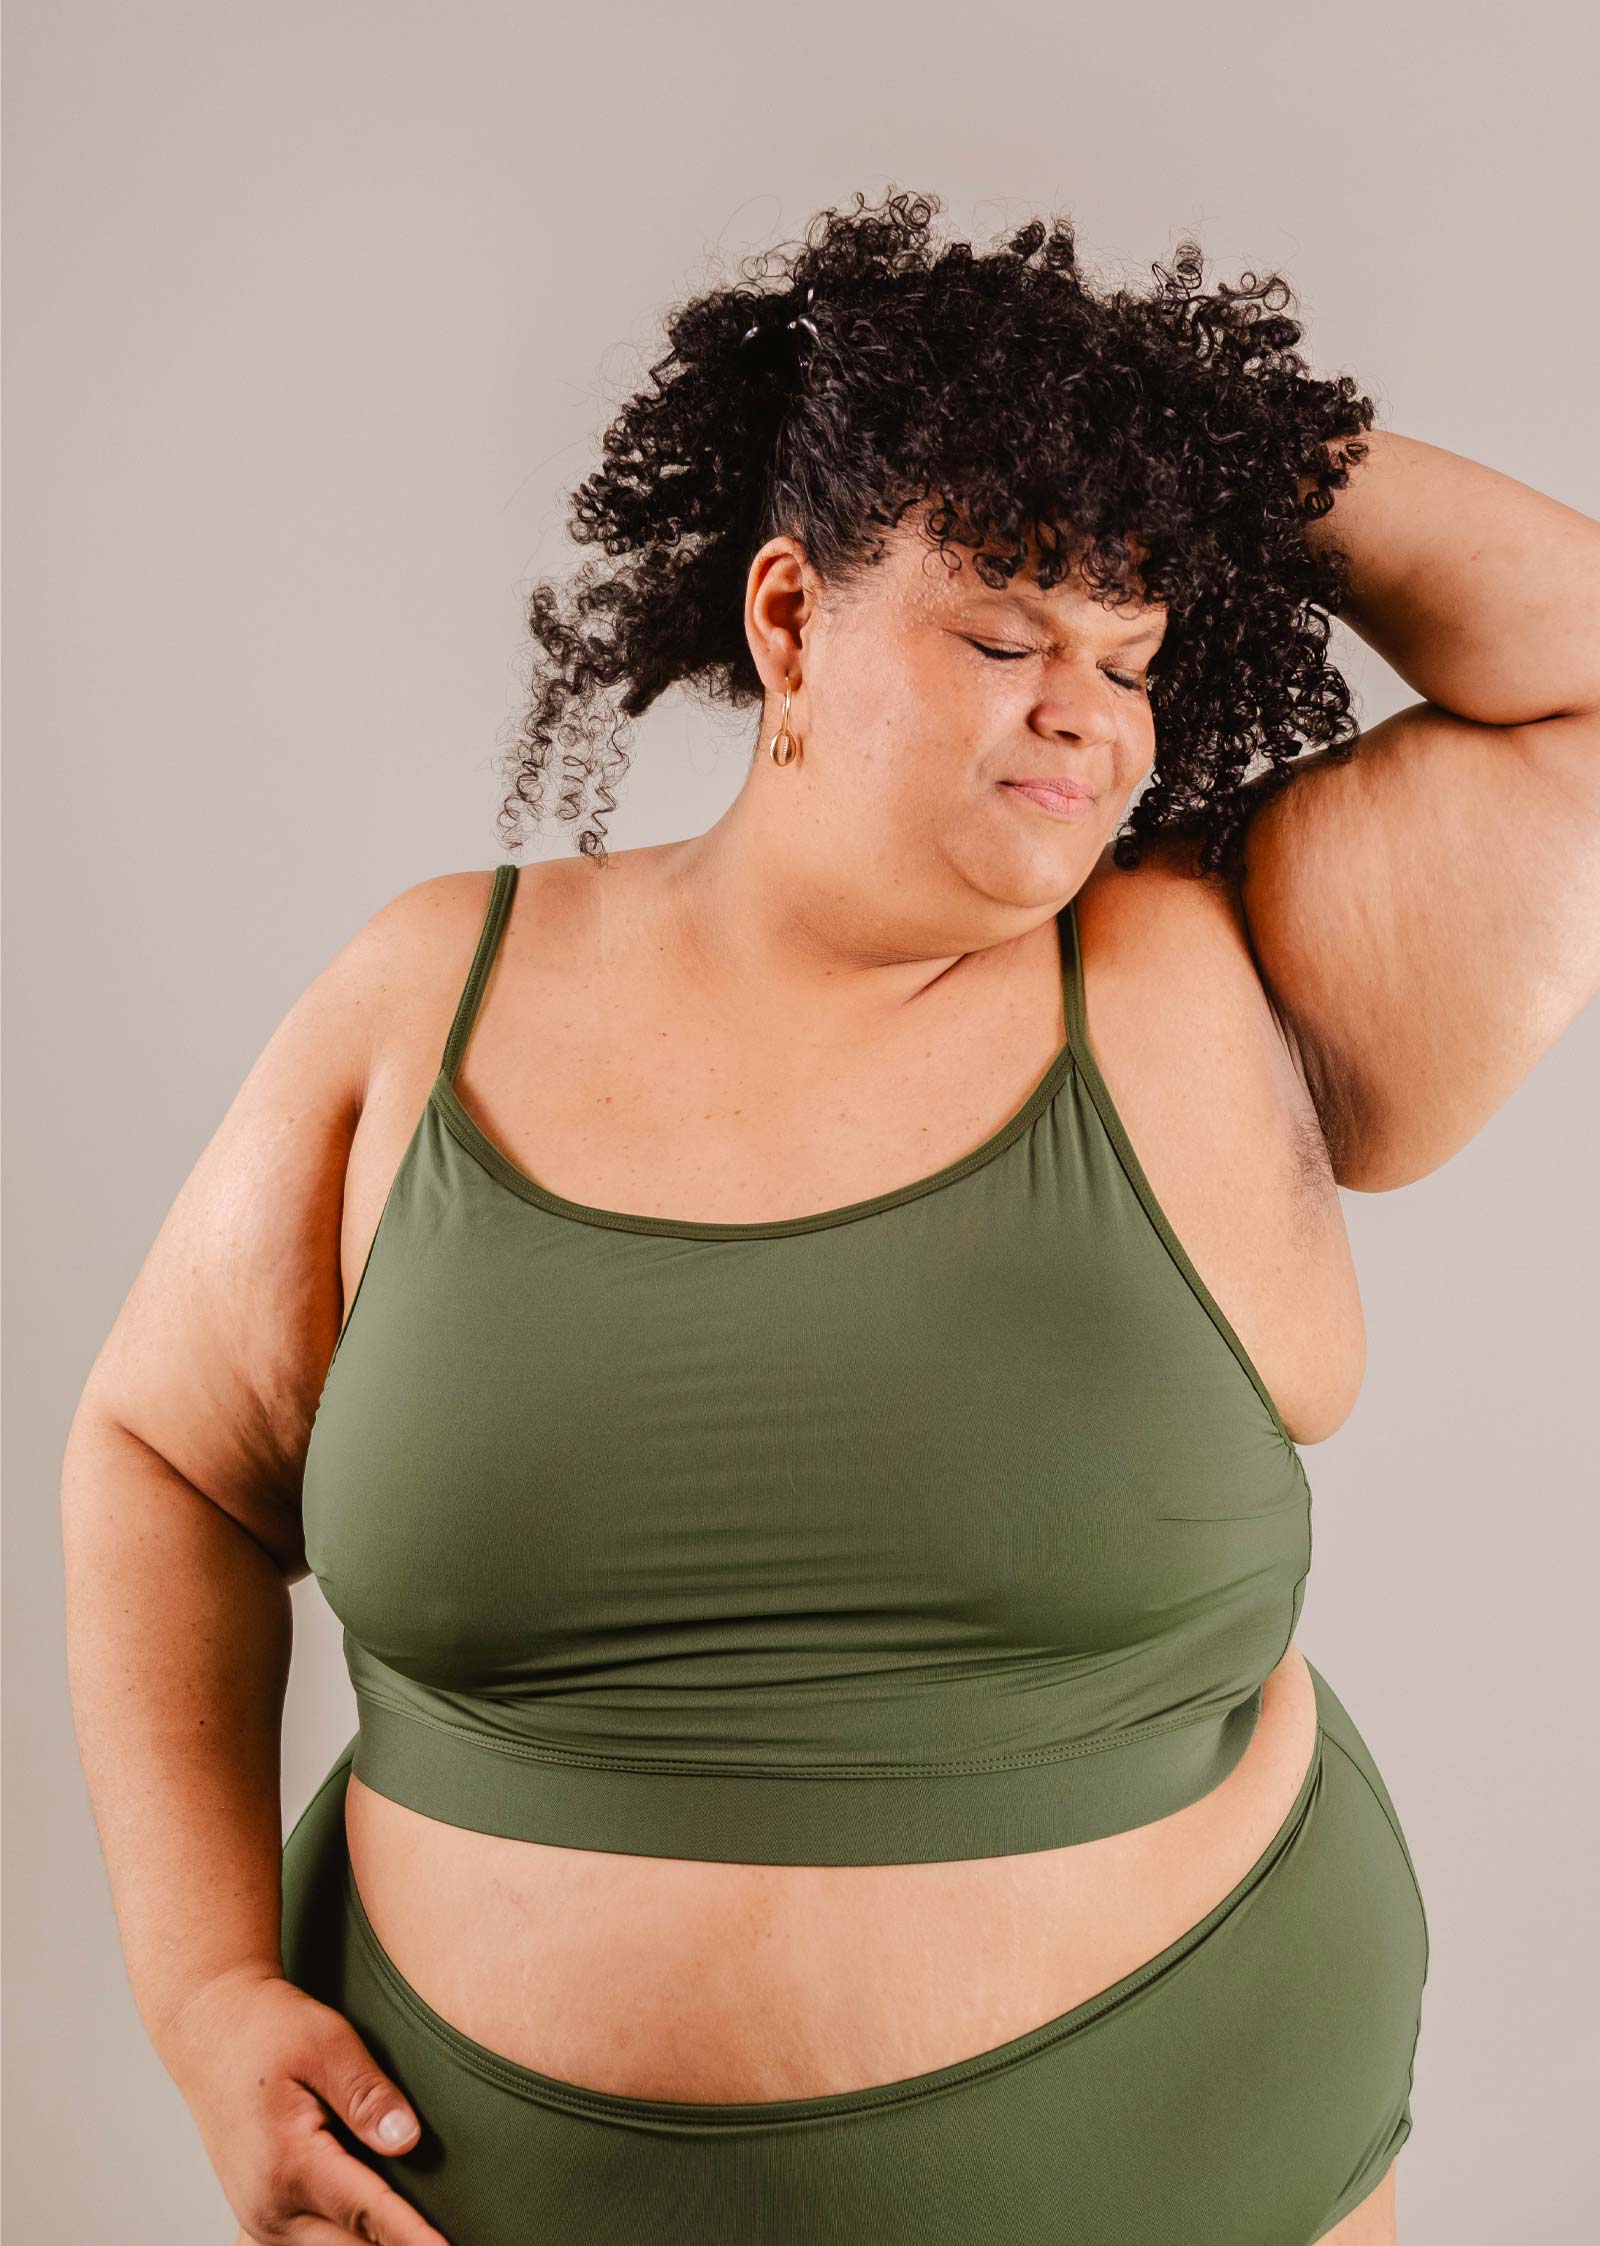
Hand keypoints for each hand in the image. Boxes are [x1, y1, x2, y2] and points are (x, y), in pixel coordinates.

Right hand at [164, 1963, 449, 2244]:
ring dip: (372, 2244)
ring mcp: (260, 2218)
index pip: (369, 2214)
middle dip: (400, 2243)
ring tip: (419, 2231)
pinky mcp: (260, 2215)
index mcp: (289, 2163)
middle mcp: (270, 2206)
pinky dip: (344, 2242)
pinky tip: (374, 2233)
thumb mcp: (326, 2042)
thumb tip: (406, 2140)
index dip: (414, 2238)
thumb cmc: (269, 2027)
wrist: (210, 2027)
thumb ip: (366, 2094)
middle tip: (452, 2234)